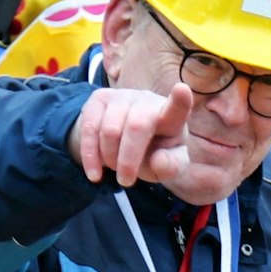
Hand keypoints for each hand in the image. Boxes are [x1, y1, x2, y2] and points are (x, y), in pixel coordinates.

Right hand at [67, 85, 193, 187]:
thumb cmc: (153, 154)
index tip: (182, 90)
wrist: (123, 144)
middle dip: (128, 159)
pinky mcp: (99, 99)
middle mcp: (147, 101)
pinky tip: (94, 173)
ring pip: (110, 129)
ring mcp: (122, 97)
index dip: (179, 100)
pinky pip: (89, 128)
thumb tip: (158, 160)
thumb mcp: (167, 166)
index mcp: (171, 118)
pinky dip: (90, 156)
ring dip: (110, 158)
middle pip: (136, 126)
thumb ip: (171, 166)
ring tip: (115, 168)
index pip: (177, 108)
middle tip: (126, 181)